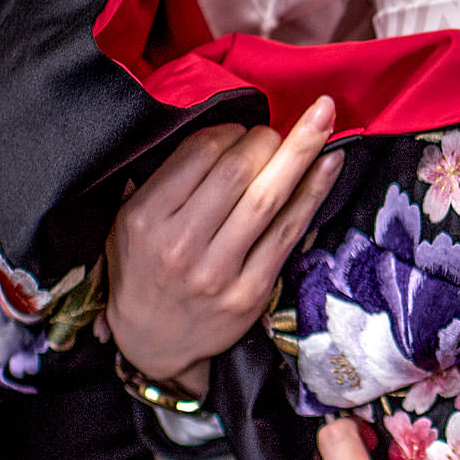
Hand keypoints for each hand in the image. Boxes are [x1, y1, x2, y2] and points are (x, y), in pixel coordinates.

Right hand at [104, 97, 344, 393]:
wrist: (151, 344)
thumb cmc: (144, 271)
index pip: (199, 154)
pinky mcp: (251, 292)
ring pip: (268, 197)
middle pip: (237, 172)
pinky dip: (314, 192)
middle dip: (267, 139)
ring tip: (324, 115)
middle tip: (278, 131)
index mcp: (145, 219)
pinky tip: (332, 162)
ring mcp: (218, 272)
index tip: (241, 130)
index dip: (230, 131)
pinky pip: (289, 232)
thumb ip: (160, 179)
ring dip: (300, 151)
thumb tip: (218, 131)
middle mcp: (180, 245)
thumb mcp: (126, 222)